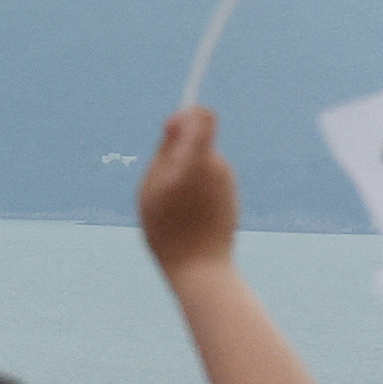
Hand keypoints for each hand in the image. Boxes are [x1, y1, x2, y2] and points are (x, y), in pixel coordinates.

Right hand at [138, 109, 238, 275]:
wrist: (200, 268)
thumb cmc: (168, 229)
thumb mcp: (152, 187)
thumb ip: (164, 151)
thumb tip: (176, 123)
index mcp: (197, 159)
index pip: (203, 116)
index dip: (185, 115)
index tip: (169, 129)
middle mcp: (217, 166)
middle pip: (197, 141)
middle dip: (178, 153)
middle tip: (160, 184)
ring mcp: (227, 182)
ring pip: (201, 162)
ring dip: (184, 173)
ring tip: (172, 207)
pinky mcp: (230, 196)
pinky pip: (208, 180)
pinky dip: (194, 190)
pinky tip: (186, 216)